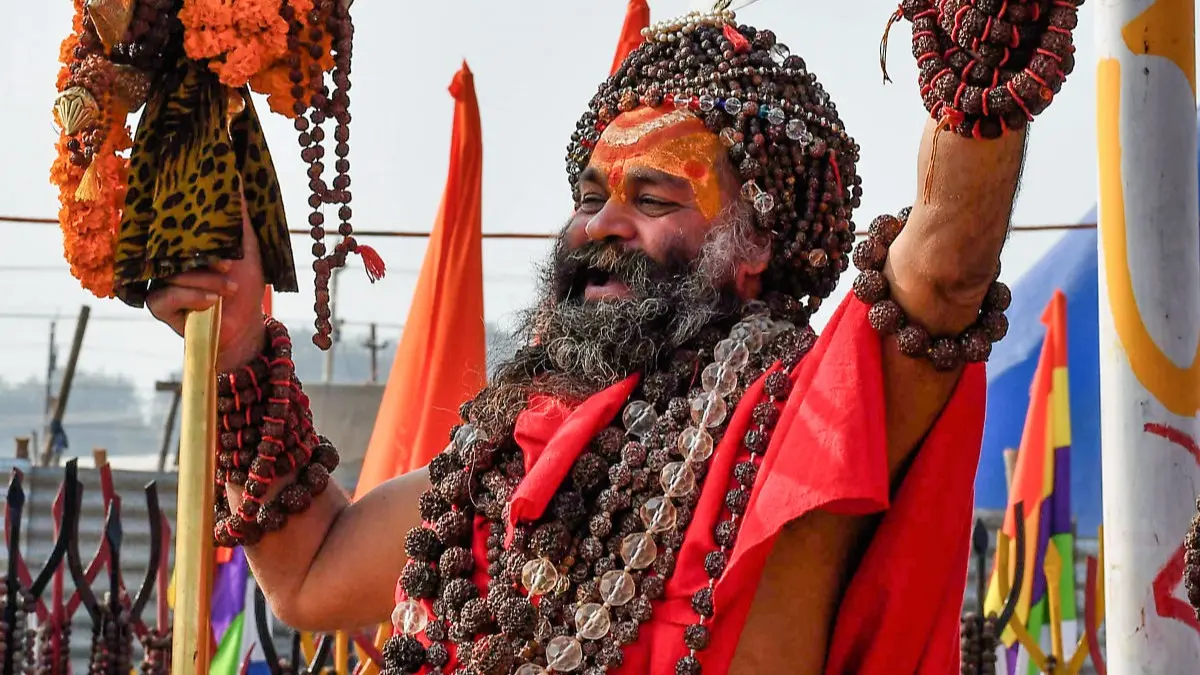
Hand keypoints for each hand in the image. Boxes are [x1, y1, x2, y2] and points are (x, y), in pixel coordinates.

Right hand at [147, 203, 267, 370]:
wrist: (246, 326)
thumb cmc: (245, 287)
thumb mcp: (247, 249)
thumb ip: (239, 218)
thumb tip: (237, 177)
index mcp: (185, 246)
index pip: (174, 228)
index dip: (186, 224)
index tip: (207, 224)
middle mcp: (168, 261)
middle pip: (170, 249)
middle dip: (203, 257)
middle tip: (228, 264)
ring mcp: (160, 282)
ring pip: (172, 273)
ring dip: (206, 280)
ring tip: (229, 288)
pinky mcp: (158, 306)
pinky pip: (165, 296)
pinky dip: (192, 297)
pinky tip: (211, 300)